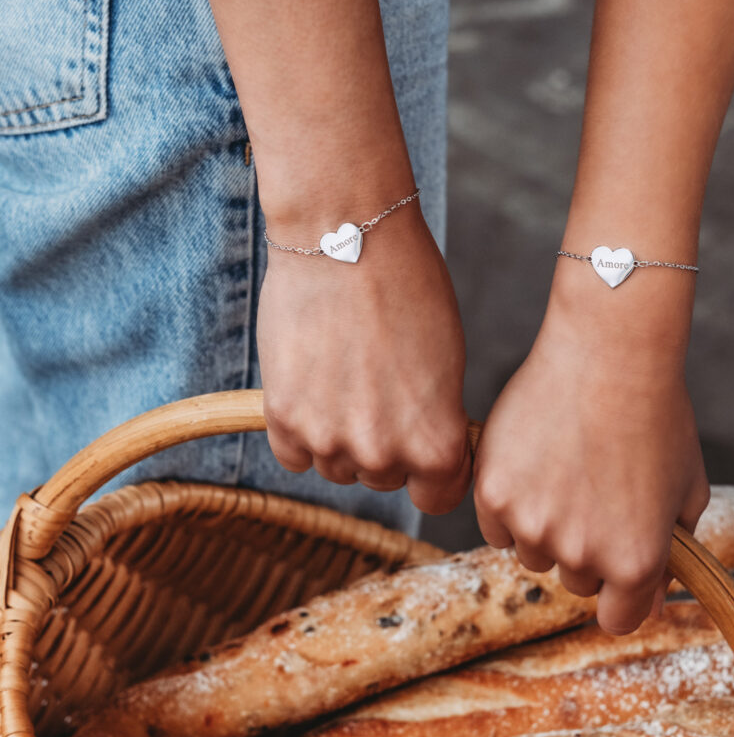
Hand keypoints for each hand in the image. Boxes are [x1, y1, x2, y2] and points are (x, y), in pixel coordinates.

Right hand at [256, 201, 470, 513]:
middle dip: (384, 444)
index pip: (438, 496)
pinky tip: (313, 383)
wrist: (346, 240)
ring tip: (344, 376)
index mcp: (437, 445)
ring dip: (339, 436)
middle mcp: (383, 455)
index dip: (434, 470)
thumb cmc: (408, 290)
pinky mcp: (283, 420)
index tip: (424, 443)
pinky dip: (301, 428)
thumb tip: (427, 452)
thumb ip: (434, 421)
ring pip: (336, 466)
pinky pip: (294, 454)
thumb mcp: (448, 366)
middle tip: (378, 388)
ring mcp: (329, 442)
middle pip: (383, 476)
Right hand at [473, 296, 709, 634]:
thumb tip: (649, 595)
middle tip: (592, 494)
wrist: (608, 354)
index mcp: (635, 562)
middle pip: (573, 580)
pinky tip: (534, 464)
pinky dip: (510, 504)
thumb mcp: (688, 489)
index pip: (617, 619)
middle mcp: (581, 553)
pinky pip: (495, 526)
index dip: (620, 592)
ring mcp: (532, 525)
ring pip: (530, 553)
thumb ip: (673, 550)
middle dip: (584, 548)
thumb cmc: (657, 414)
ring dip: (543, 527)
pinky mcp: (493, 494)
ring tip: (564, 471)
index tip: (615, 564)